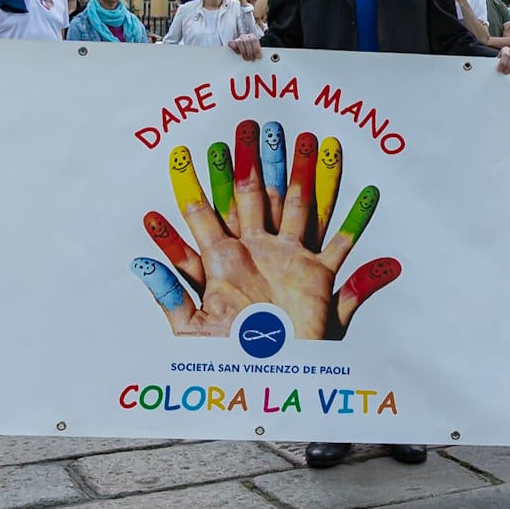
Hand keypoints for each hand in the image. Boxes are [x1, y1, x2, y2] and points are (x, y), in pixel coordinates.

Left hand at [131, 122, 395, 340]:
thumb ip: (170, 293)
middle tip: (252, 124)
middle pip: (253, 196)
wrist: (265, 384)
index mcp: (225, 261)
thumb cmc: (225, 360)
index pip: (204, 213)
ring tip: (312, 139)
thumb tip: (139, 259)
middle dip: (254, 160)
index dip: (194, 182)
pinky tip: (369, 193)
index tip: (183, 150)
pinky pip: (341, 245)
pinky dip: (356, 221)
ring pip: (299, 206)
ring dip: (305, 173)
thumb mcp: (190, 330)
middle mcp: (257, 253)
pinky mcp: (318, 279)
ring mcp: (289, 261)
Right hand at [228, 34, 262, 61]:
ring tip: (246, 57)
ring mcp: (238, 39)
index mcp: (252, 36)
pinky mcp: (232, 42)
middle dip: (250, 52)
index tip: (258, 56)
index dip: (256, 49)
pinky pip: (232, 44)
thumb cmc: (251, 49)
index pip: (254, 40)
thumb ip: (258, 51)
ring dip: (243, 52)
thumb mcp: (256, 49)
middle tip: (252, 58)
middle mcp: (245, 36)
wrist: (245, 48)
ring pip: (239, 42)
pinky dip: (235, 49)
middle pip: (247, 41)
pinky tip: (239, 53)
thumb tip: (259, 57)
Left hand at [495, 46, 509, 73]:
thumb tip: (498, 69)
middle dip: (509, 66)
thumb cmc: (500, 63)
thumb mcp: (497, 62)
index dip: (503, 62)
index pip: (505, 54)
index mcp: (505, 49)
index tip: (500, 70)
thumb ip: (498, 64)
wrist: (506, 63)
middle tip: (505, 73)